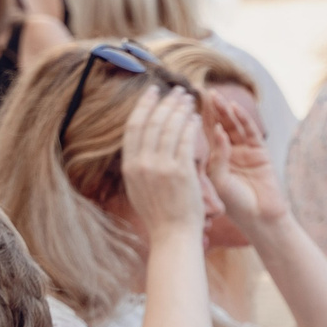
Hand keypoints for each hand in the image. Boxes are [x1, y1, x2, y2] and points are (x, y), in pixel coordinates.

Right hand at [118, 87, 208, 243]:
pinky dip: (190, 126)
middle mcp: (142, 163)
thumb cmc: (159, 215)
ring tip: (188, 99)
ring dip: (179, 109)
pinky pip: (186, 141)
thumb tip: (138, 144)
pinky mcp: (181, 172)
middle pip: (152, 122)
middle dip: (164, 102)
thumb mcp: (138, 188)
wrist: (173, 236)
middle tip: (175, 90)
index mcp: (130, 166)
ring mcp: (161, 167)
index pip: (134, 127)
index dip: (143, 106)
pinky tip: (196, 118)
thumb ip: (138, 165)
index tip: (152, 93)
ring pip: (170, 128)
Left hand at [203, 94, 284, 231]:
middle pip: (216, 124)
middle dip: (208, 108)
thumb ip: (216, 156)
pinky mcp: (260, 152)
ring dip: (224, 110)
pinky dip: (243, 120)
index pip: (201, 133)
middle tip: (198, 91)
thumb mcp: (218, 180)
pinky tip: (234, 108)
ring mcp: (244, 150)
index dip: (193, 116)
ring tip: (214, 96)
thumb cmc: (235, 205)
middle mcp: (228, 151)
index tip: (181, 101)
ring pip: (232, 125)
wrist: (260, 219)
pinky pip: (250, 132)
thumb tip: (215, 130)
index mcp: (213, 158)